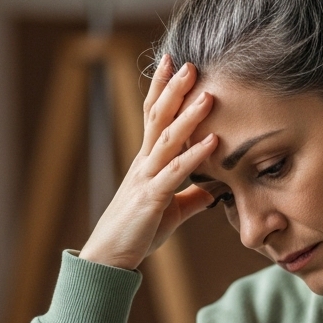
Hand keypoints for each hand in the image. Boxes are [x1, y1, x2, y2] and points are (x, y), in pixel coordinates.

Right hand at [81, 55, 217, 269]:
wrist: (109, 259)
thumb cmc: (137, 234)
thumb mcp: (170, 211)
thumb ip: (190, 198)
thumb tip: (212, 191)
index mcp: (147, 162)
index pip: (153, 116)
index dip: (162, 88)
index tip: (172, 62)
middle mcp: (144, 164)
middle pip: (158, 117)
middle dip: (173, 89)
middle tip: (189, 63)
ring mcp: (146, 179)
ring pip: (167, 139)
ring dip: (188, 116)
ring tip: (208, 94)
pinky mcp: (151, 199)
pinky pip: (176, 173)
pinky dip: (195, 156)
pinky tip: (213, 142)